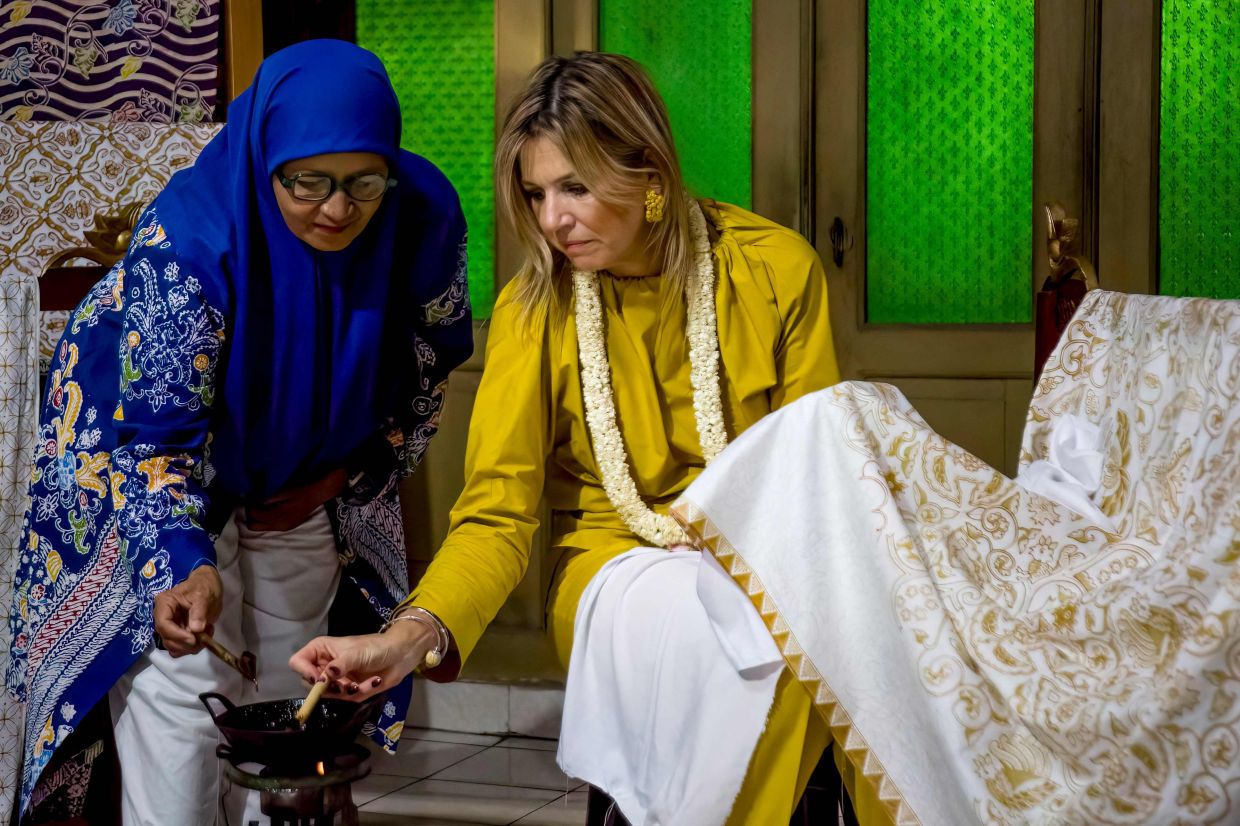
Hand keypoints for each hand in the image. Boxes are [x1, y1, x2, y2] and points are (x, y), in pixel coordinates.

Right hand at [154, 565, 222, 655]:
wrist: (208, 585)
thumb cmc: (204, 586)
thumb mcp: (204, 595)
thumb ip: (199, 611)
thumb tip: (195, 629)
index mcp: (164, 603)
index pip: (163, 624)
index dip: (176, 635)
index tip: (193, 639)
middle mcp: (163, 617)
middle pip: (167, 638)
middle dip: (185, 644)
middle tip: (204, 639)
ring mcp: (170, 626)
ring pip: (173, 646)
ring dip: (190, 647)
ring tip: (207, 634)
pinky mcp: (178, 633)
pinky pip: (181, 647)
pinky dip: (192, 647)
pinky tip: (205, 636)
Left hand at [246, 467, 347, 531]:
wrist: (317, 496)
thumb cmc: (301, 491)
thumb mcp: (283, 492)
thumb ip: (270, 499)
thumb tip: (258, 502)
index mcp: (277, 516)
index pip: (254, 514)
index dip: (249, 506)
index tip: (250, 499)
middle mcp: (278, 525)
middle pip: (254, 526)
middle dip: (251, 516)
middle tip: (254, 505)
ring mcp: (283, 528)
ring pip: (261, 528)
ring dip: (259, 519)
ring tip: (262, 508)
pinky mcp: (287, 527)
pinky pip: (271, 527)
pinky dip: (267, 521)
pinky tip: (272, 511)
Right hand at [289, 620, 432, 701]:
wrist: (400, 654)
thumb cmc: (376, 647)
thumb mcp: (356, 653)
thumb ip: (339, 666)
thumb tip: (323, 678)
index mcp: (320, 650)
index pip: (298, 662)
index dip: (305, 673)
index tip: (321, 680)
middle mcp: (324, 665)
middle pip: (310, 684)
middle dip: (329, 687)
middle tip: (344, 684)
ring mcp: (336, 679)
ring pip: (329, 694)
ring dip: (347, 690)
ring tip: (363, 682)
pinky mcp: (348, 690)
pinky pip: (346, 698)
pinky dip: (361, 691)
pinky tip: (374, 681)